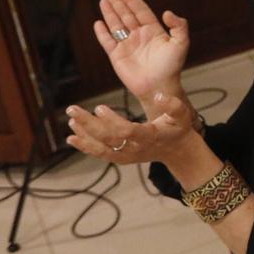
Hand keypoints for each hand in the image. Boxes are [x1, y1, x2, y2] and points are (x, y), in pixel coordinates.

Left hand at [64, 95, 200, 166]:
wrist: (178, 151)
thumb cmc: (178, 129)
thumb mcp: (182, 114)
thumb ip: (172, 104)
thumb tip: (158, 95)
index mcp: (150, 137)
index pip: (127, 131)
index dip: (111, 121)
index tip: (99, 107)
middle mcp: (136, 149)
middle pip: (108, 139)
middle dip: (89, 125)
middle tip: (72, 110)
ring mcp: (127, 155)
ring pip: (102, 148)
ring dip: (84, 136)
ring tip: (70, 121)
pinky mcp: (121, 158)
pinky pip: (101, 154)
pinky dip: (85, 147)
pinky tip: (72, 138)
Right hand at [92, 0, 190, 99]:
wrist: (159, 87)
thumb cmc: (171, 67)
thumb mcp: (180, 44)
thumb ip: (179, 26)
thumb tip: (167, 12)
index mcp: (153, 31)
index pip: (140, 11)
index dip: (131, 0)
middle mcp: (139, 36)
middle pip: (126, 14)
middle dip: (118, 2)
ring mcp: (127, 45)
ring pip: (116, 25)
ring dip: (109, 13)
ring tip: (103, 0)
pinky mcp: (117, 56)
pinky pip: (107, 42)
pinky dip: (102, 33)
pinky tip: (98, 23)